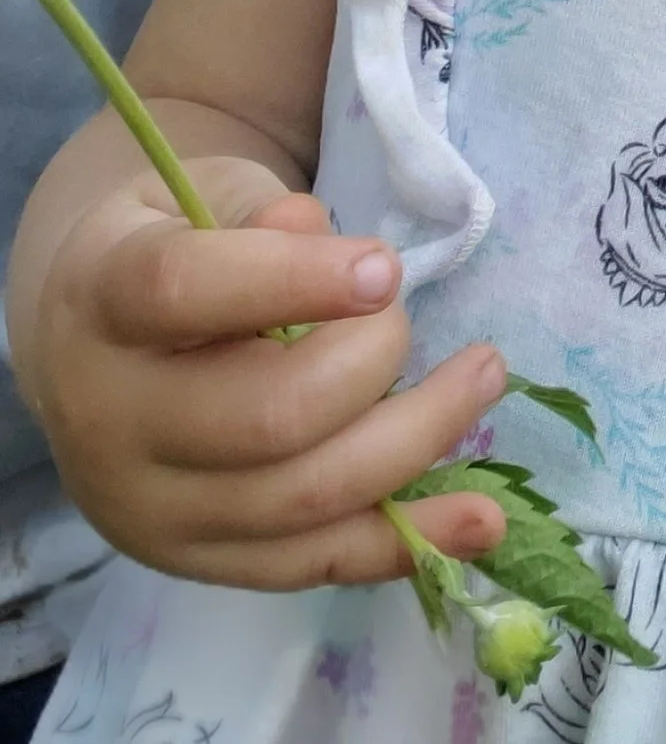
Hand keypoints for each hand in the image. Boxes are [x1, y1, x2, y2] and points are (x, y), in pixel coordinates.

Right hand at [22, 160, 508, 588]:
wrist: (87, 350)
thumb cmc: (169, 247)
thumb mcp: (198, 198)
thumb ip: (257, 210)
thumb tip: (315, 231)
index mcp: (105, 305)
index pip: (185, 292)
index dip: (293, 279)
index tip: (384, 267)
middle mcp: (115, 423)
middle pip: (264, 419)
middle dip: (371, 362)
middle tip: (404, 312)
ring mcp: (155, 510)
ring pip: (302, 500)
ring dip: (416, 439)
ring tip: (484, 376)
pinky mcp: (201, 561)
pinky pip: (314, 563)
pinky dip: (405, 542)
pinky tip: (480, 520)